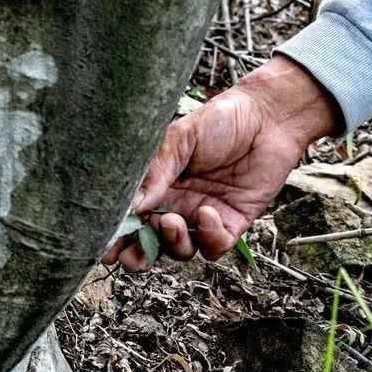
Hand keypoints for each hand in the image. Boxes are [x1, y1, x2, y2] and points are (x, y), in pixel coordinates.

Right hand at [102, 56, 340, 271]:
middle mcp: (178, 203)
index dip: (117, 232)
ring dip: (172, 243)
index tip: (104, 243)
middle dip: (137, 254)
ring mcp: (203, 215)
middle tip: (131, 254)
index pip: (132, 214)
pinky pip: (215, 246)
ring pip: (180, 249)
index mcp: (159, 182)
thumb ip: (157, 170)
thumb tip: (133, 204)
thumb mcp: (180, 138)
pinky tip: (208, 213)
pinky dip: (209, 238)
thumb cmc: (221, 120)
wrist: (267, 117)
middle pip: (151, 241)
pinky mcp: (233, 222)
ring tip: (172, 223)